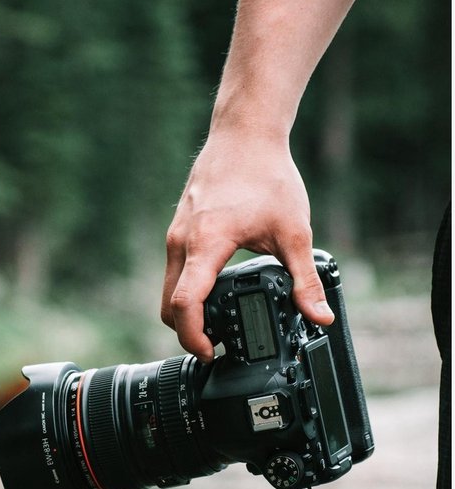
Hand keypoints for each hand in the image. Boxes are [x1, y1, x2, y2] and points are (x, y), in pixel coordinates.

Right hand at [161, 129, 333, 362]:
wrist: (245, 134)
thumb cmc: (266, 175)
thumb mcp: (293, 232)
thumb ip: (304, 280)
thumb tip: (320, 316)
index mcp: (206, 244)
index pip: (185, 304)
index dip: (193, 337)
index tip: (212, 353)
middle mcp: (182, 242)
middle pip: (168, 305)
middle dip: (187, 332)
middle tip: (217, 346)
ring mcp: (176, 235)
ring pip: (169, 289)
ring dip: (186, 312)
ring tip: (217, 325)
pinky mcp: (179, 230)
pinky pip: (174, 272)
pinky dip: (187, 291)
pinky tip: (215, 294)